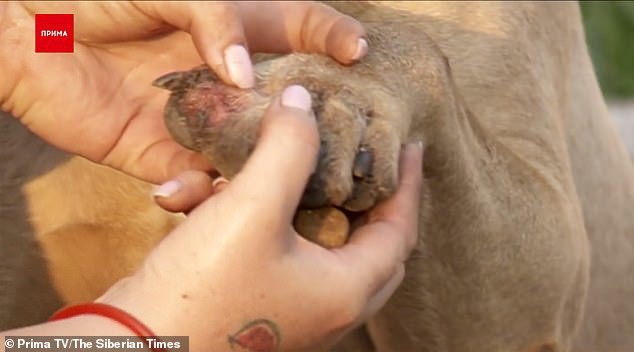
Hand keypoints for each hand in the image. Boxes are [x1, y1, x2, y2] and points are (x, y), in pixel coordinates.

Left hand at [0, 1, 365, 182]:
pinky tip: (184, 191)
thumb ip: (216, 22)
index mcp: (233, 31)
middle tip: (332, 139)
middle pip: (283, 104)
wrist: (24, 33)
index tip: (357, 51)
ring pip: (249, 151)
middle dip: (311, 122)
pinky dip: (196, 194)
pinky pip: (194, 181)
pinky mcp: (162, 153)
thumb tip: (247, 76)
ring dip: (262, 170)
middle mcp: (225, 79)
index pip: (296, 29)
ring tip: (271, 182)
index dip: (330, 36)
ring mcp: (199, 119)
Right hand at [98, 86, 422, 350]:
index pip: (400, 230)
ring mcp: (290, 313)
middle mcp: (326, 308)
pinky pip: (275, 256)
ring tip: (295, 169)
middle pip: (371, 248)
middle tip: (369, 164)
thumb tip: (303, 101)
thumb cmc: (202, 288)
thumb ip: (287, 150)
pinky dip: (259, 224)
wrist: (135, 349)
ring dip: (304, 207)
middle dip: (372, 202)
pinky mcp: (254, 308)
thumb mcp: (252, 209)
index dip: (408, 183)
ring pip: (319, 250)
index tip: (411, 146)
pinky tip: (218, 198)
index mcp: (344, 291)